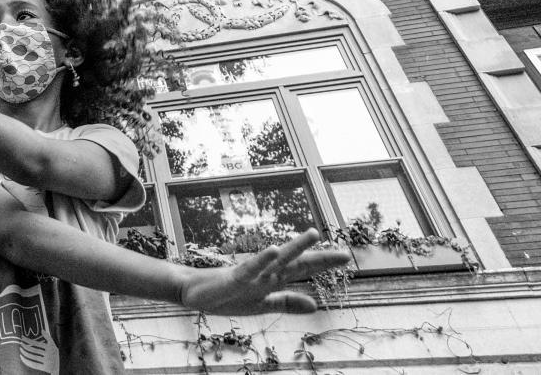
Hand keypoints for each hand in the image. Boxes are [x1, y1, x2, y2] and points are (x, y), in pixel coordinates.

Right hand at [177, 230, 350, 315]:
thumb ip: (287, 303)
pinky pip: (251, 268)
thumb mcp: (262, 305)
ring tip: (313, 235)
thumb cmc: (226, 296)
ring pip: (277, 261)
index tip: (346, 258)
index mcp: (273, 281)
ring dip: (295, 248)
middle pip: (297, 264)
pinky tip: (275, 250)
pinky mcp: (234, 278)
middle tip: (344, 254)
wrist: (193, 293)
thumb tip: (315, 305)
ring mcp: (250, 275)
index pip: (303, 270)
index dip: (323, 264)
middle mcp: (265, 274)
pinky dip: (263, 259)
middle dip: (320, 259)